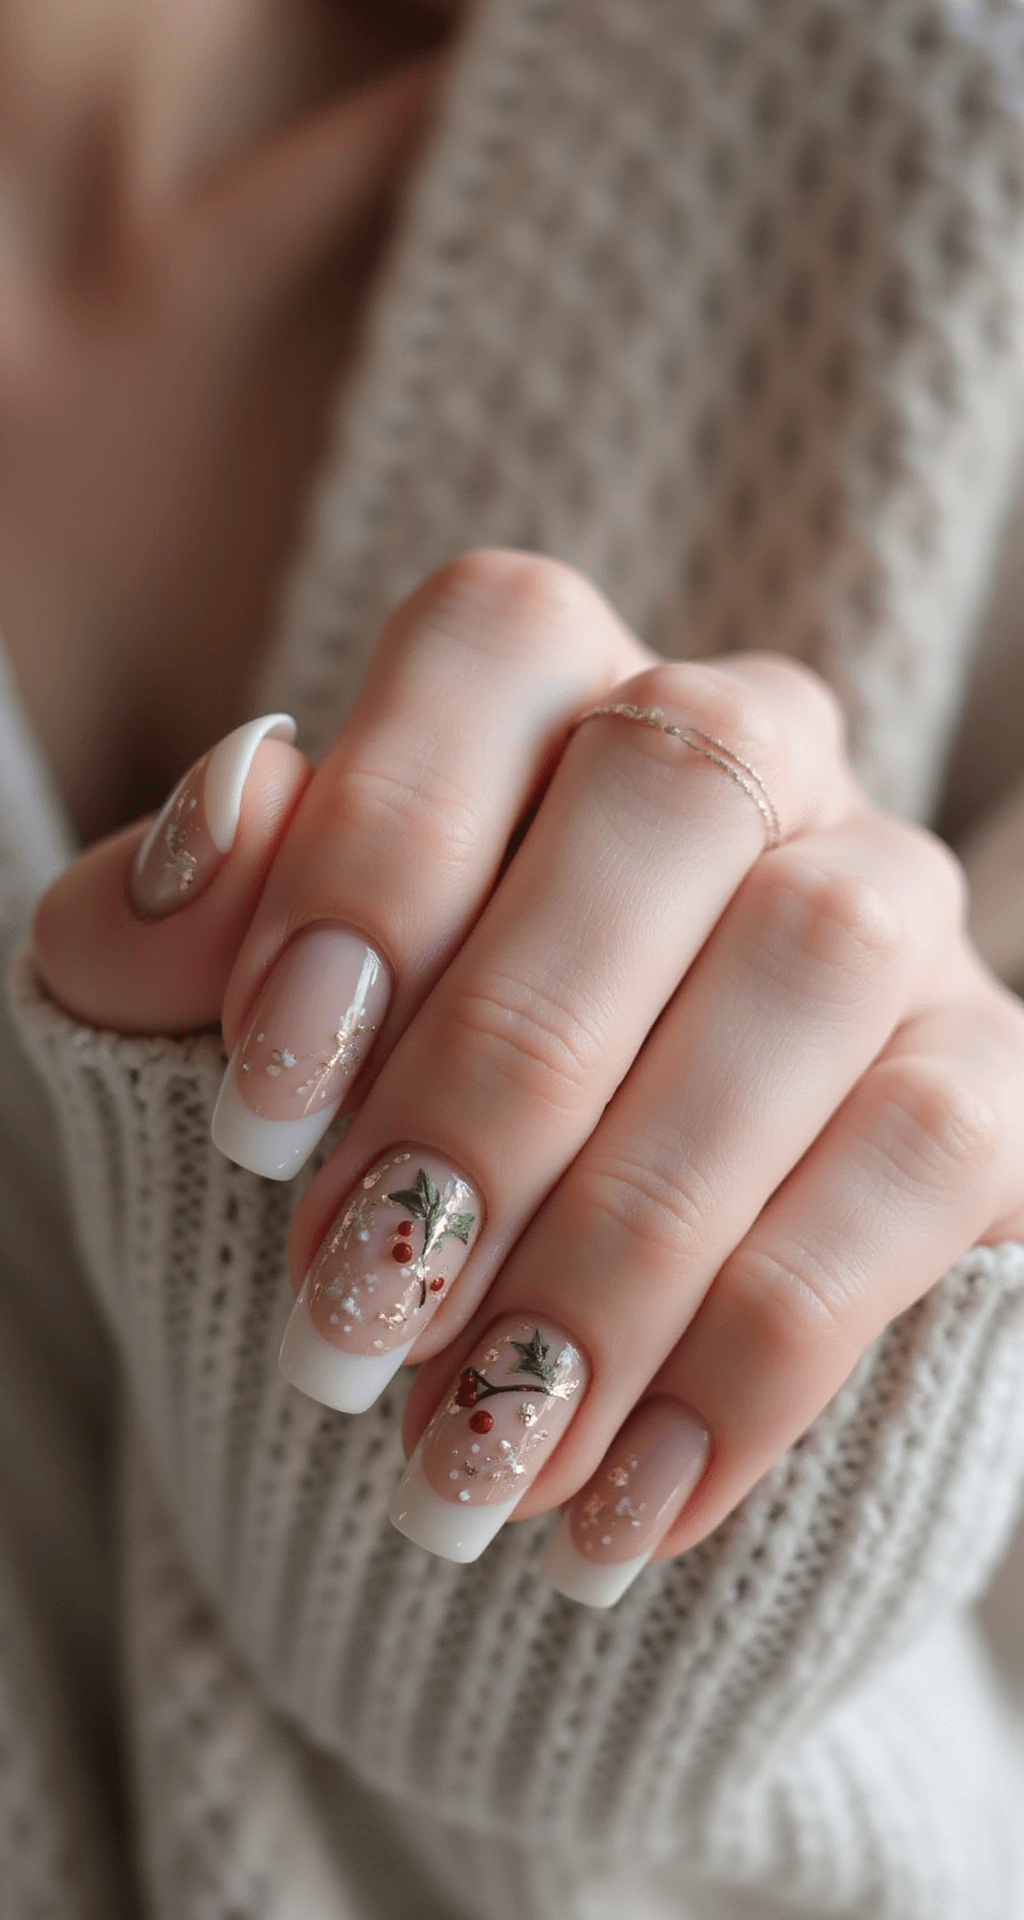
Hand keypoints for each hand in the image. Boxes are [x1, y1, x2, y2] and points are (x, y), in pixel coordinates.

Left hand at [33, 552, 1023, 1604]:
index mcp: (553, 695)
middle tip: (355, 1308)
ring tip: (470, 1447)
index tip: (263, 1104)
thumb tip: (207, 855)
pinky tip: (619, 1504)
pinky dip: (757, 1351)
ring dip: (621, 1236)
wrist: (526, 1306)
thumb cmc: (358, 1131)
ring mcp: (888, 907)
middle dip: (498, 1070)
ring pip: (807, 973)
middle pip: (672, 792)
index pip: (498, 643)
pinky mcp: (993, 1083)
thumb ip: (161, 931)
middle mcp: (748, 756)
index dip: (379, 843)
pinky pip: (920, 1165)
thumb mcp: (209, 1037)